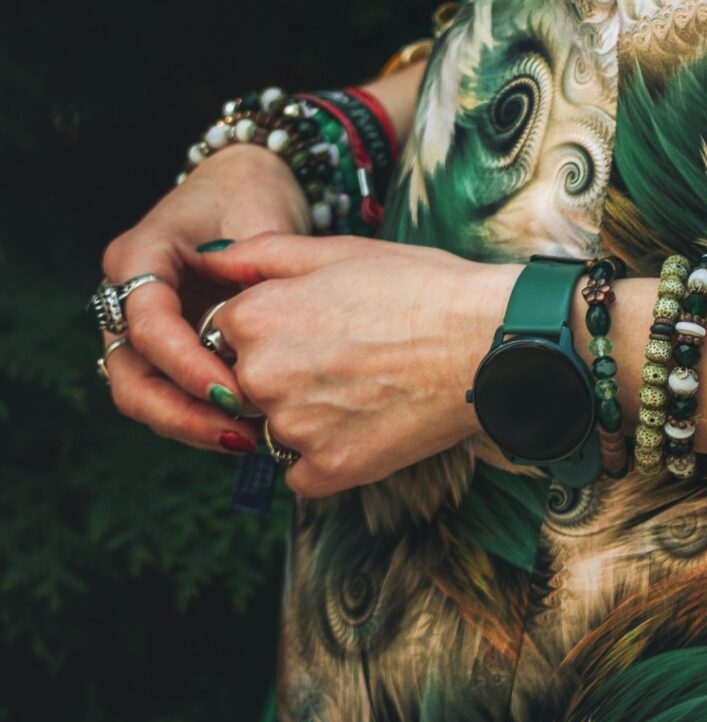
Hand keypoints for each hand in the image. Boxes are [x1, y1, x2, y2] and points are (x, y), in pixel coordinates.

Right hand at [98, 144, 310, 458]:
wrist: (245, 180)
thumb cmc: (253, 191)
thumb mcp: (259, 219)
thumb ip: (257, 271)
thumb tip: (264, 336)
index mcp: (139, 254)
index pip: (148, 325)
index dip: (186, 366)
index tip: (233, 393)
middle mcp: (124, 293)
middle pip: (131, 373)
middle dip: (181, 412)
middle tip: (239, 433)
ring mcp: (135, 323)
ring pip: (141, 392)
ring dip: (188, 423)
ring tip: (246, 439)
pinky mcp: (158, 345)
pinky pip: (166, 390)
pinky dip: (198, 413)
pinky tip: (244, 429)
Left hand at [182, 235, 519, 497]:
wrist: (485, 340)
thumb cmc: (419, 285)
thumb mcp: (337, 250)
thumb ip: (260, 253)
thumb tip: (206, 259)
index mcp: (256, 318)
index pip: (226, 329)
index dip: (271, 320)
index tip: (315, 318)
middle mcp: (261, 377)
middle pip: (245, 380)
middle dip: (281, 368)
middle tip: (342, 351)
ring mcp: (292, 429)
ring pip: (273, 426)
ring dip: (303, 411)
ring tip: (363, 382)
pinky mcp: (326, 472)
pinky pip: (300, 471)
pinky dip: (324, 453)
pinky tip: (365, 421)